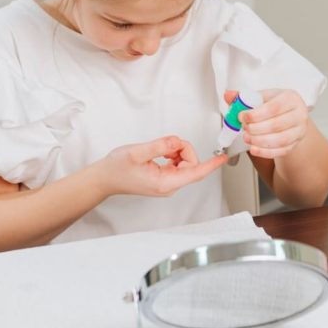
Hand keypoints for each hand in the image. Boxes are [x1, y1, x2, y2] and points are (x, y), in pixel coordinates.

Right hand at [100, 136, 226, 196]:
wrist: (105, 178)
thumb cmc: (117, 169)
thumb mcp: (137, 152)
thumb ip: (160, 146)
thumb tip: (177, 142)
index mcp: (165, 182)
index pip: (195, 173)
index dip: (211, 165)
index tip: (223, 158)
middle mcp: (169, 185)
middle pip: (191, 164)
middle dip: (183, 150)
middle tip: (165, 144)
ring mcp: (168, 183)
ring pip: (186, 163)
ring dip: (177, 151)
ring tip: (158, 150)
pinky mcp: (165, 178)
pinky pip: (178, 164)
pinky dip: (173, 154)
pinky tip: (160, 154)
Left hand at [225, 89, 308, 158]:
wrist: (289, 116)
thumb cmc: (275, 105)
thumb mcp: (262, 97)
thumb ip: (244, 97)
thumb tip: (228, 95)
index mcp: (290, 98)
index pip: (273, 107)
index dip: (255, 114)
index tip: (242, 117)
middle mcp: (299, 114)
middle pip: (276, 125)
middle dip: (256, 129)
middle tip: (244, 128)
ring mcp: (299, 130)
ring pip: (280, 140)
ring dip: (259, 141)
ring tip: (247, 138)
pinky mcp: (296, 143)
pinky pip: (281, 151)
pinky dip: (265, 152)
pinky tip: (254, 149)